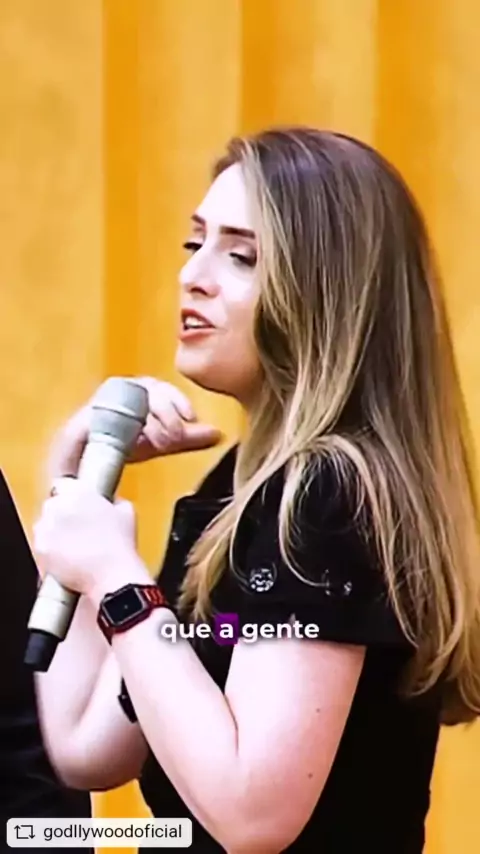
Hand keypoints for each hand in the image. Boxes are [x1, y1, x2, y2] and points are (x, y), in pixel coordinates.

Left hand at [33, 477, 148, 597]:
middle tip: (79, 527)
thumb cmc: (120, 545)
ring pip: (45, 524)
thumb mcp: (127, 512)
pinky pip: (41, 544)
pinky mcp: (40, 547)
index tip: (76, 504)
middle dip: (63, 514)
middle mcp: (58, 505)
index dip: (71, 496)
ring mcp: (47, 526)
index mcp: (79, 491)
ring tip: (74, 544)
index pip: (64, 485)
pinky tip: (67, 556)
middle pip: (53, 504)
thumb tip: (111, 503)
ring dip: (55, 531)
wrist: (111, 574)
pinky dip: (51, 549)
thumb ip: (115, 501)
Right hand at [47, 377, 222, 479]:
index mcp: (145, 390)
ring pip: (132, 402)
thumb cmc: (125, 444)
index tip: (191, 417)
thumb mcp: (163, 442)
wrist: (90, 461)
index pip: (164, 388)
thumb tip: (217, 434)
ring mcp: (104, 400)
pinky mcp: (85, 415)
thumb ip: (188, 438)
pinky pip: (107, 416)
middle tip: (172, 439)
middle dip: (166, 416)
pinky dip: (121, 426)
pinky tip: (131, 438)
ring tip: (155, 442)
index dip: (178, 401)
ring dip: (148, 424)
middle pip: (150, 391)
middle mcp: (124, 389)